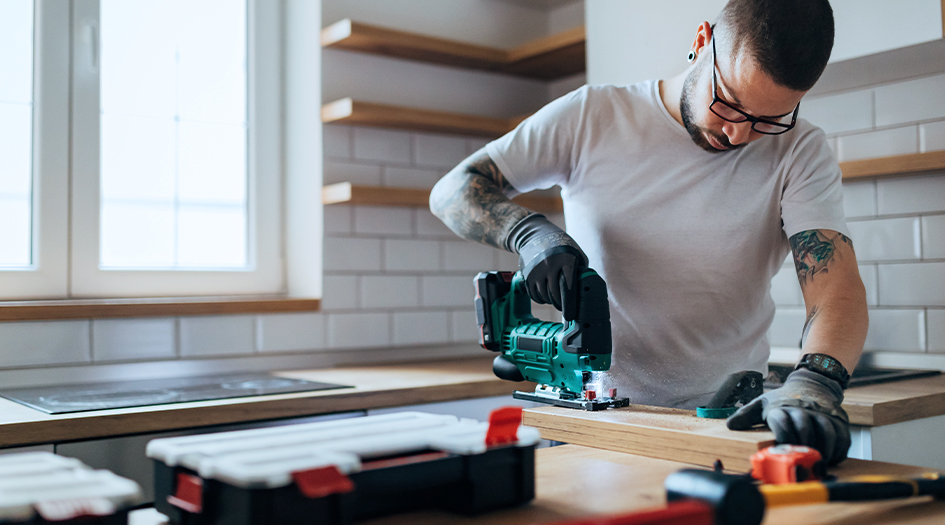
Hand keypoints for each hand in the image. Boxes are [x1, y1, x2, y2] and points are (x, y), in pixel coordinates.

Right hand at [506, 214, 586, 320]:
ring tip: (554, 299)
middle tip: (564, 307)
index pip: (569, 287)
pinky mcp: (527, 275)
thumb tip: (586, 287)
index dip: (570, 302)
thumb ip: (582, 269)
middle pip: (555, 294)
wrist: (535, 235)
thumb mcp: (575, 252)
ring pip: (544, 296)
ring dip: (550, 301)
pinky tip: (545, 296)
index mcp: (565, 260)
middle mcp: (550, 266)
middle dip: (560, 304)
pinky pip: (534, 295)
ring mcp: (537, 271)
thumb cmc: (561, 245)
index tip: (571, 313)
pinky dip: (540, 299)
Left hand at [726, 368, 850, 464]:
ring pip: (827, 431)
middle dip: (803, 444)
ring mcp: (822, 414)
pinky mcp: (838, 419)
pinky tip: (832, 459)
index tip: (781, 449)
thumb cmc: (783, 399)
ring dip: (824, 449)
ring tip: (819, 463)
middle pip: (805, 426)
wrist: (812, 384)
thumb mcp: (763, 403)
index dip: (782, 435)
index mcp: (782, 407)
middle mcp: (803, 409)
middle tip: (801, 462)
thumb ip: (746, 415)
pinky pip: (843, 435)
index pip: (781, 420)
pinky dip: (839, 450)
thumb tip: (730, 425)